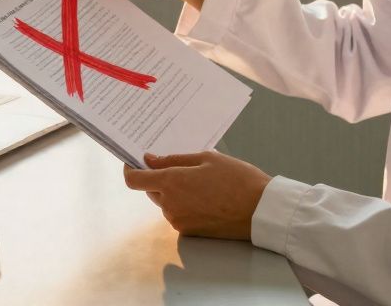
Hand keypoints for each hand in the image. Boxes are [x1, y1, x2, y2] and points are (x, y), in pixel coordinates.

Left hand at [124, 151, 271, 239]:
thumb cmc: (237, 179)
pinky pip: (178, 214)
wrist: (261, 211)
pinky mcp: (189, 232)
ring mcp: (178, 220)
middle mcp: (169, 204)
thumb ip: (174, 159)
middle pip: (151, 190)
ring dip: (174, 192)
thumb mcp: (206, 158)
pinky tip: (205, 196)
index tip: (134, 161)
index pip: (134, 180)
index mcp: (171, 182)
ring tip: (201, 182)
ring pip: (165, 202)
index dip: (130, 169)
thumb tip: (149, 160)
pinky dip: (185, 204)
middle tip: (180, 167)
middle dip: (159, 177)